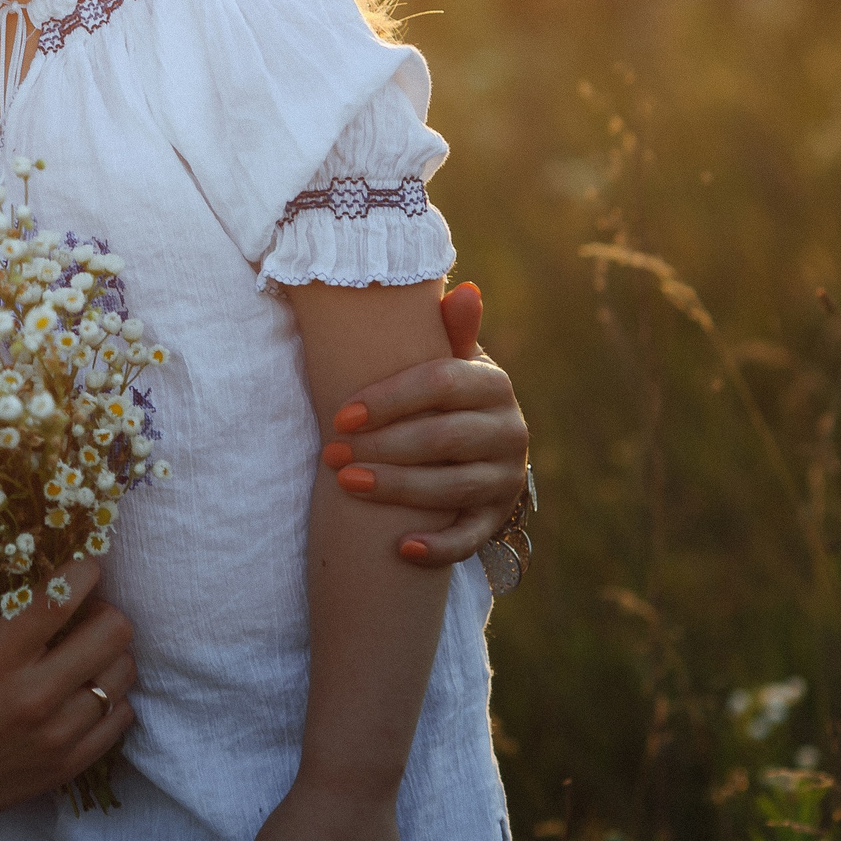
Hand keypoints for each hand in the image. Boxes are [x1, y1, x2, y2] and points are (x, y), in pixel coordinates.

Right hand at [0, 560, 136, 839]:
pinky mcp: (70, 764)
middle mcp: (35, 694)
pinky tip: (85, 695)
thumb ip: (3, 619)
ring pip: (123, 673)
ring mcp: (58, 733)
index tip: (87, 566)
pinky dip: (110, 699)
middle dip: (105, 612)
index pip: (60, 600)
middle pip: (113, 632)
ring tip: (85, 658)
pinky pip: (121, 717)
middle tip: (85, 617)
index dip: (84, 571)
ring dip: (109, 656)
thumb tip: (47, 590)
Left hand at [321, 282, 529, 567]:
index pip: (441, 384)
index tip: (340, 414)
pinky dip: (440, 546)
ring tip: (345, 485)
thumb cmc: (446, 396)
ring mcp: (506, 476)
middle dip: (382, 446)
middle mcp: (510, 430)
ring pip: (453, 486)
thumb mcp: (450, 361)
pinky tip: (402, 548)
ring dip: (397, 488)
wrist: (479, 447)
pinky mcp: (497, 517)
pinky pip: (472, 537)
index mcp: (492, 384)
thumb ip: (450, 331)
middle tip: (330, 454)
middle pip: (443, 438)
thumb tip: (467, 291)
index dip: (388, 399)